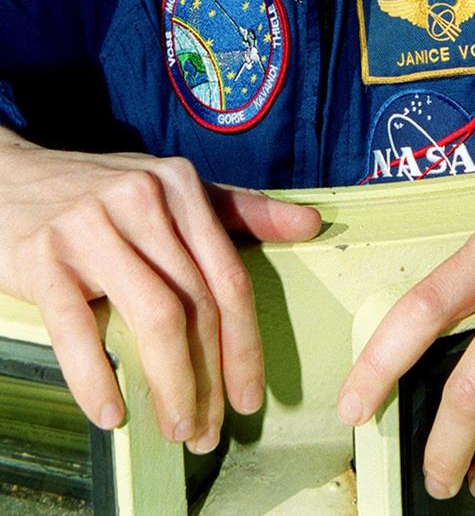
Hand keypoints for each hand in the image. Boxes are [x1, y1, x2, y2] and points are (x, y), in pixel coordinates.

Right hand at [0, 129, 319, 451]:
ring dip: (170, 384)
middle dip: (210, 377)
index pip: (228, 276)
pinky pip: (77, 328)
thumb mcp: (171, 187)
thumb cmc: (101, 190)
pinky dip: (97, 378)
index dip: (245, 344)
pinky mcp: (44, 256)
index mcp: (180, 185)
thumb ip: (239, 209)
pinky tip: (112, 412)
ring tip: (176, 427)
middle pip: (196, 303)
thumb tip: (311, 224)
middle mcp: (141, 199)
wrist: (11, 177)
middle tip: (209, 430)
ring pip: (152, 317)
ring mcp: (91, 226)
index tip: (249, 395)